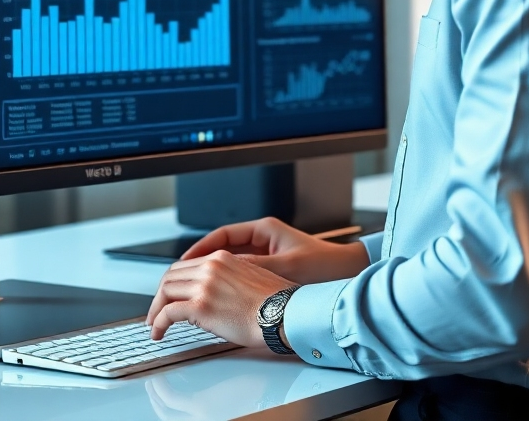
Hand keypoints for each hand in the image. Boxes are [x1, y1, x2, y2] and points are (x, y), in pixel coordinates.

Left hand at [146, 250, 291, 345]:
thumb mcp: (250, 277)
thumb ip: (228, 278)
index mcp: (222, 257)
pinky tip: (159, 332)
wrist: (283, 313)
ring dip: (156, 309)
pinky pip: (168, 312)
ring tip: (155, 324)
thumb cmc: (274, 302)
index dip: (173, 283)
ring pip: (166, 291)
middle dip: (160, 295)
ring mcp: (204, 285)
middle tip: (157, 311)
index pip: (186, 266)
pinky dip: (158, 323)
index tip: (169, 295)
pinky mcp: (201, 306)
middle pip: (171, 276)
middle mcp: (210, 266)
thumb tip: (216, 294)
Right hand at [181, 216, 369, 285]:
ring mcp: (268, 255)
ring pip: (231, 263)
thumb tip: (220, 271)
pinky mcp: (273, 271)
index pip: (221, 235)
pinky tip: (220, 298)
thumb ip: (251, 268)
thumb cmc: (323, 267)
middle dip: (201, 263)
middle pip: (222, 249)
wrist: (348, 275)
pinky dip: (229, 284)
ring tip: (194, 291)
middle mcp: (264, 240)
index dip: (199, 249)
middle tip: (180, 279)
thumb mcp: (283, 268)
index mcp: (264, 230)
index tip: (182, 263)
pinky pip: (243, 275)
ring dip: (213, 275)